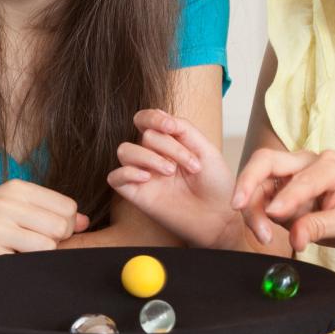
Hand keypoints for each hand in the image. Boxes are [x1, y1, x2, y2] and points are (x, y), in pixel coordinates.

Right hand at [0, 179, 88, 270]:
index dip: (64, 224)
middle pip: (61, 227)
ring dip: (39, 257)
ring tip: (17, 253)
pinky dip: (22, 268)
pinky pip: (26, 265)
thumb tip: (84, 222)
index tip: (47, 232)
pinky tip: (4, 262)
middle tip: (32, 246)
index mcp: (15, 188)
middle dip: (56, 241)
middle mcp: (6, 204)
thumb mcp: (8, 206)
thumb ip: (46, 210)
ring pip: (47, 247)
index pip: (66, 206)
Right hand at [107, 109, 243, 248]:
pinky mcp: (136, 194)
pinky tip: (147, 178)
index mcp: (168, 142)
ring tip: (170, 172)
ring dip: (148, 157)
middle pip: (144, 136)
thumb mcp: (206, 149)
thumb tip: (162, 117)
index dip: (153, 117)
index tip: (171, 127)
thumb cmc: (215, 184)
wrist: (219, 216)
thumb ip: (183, 129)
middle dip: (168, 146)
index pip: (145, 120)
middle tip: (192, 165)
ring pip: (124, 151)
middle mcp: (153, 156)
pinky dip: (127, 173)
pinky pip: (115, 177)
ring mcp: (143, 174)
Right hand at [230, 148, 334, 262]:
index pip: (303, 178)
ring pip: (258, 183)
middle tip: (237, 205)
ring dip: (252, 208)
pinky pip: (259, 200)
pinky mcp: (280, 193)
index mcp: (331, 165)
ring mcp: (290, 177)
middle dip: (249, 181)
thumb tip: (294, 236)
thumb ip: (321, 226)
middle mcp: (306, 164)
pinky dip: (255, 215)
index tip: (274, 214)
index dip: (287, 196)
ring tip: (263, 236)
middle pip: (267, 162)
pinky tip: (264, 233)